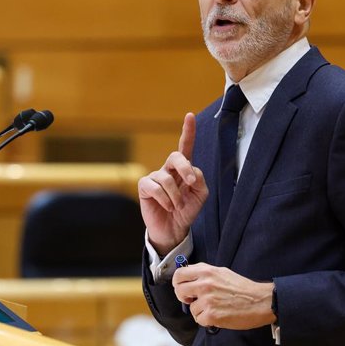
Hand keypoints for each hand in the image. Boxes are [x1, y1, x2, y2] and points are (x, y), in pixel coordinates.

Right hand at [137, 113, 207, 255]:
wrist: (173, 230)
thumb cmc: (186, 210)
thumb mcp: (200, 195)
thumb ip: (199, 180)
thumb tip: (190, 172)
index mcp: (183, 169)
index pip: (185, 146)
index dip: (188, 131)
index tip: (190, 115)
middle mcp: (168, 169)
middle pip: (176, 156)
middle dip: (184, 168)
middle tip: (190, 182)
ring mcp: (155, 177)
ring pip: (167, 178)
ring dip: (176, 196)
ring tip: (177, 206)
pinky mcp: (144, 186)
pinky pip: (155, 187)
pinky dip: (165, 199)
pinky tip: (167, 207)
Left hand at [173, 263, 274, 329]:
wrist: (260, 301)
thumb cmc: (242, 288)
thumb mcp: (221, 272)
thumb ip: (203, 274)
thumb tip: (187, 278)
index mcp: (206, 271)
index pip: (179, 274)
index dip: (178, 283)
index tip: (182, 288)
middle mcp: (205, 284)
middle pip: (179, 291)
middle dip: (184, 297)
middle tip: (193, 300)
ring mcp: (208, 300)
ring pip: (190, 308)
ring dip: (199, 310)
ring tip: (214, 308)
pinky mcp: (212, 315)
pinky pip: (198, 319)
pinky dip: (206, 320)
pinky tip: (217, 315)